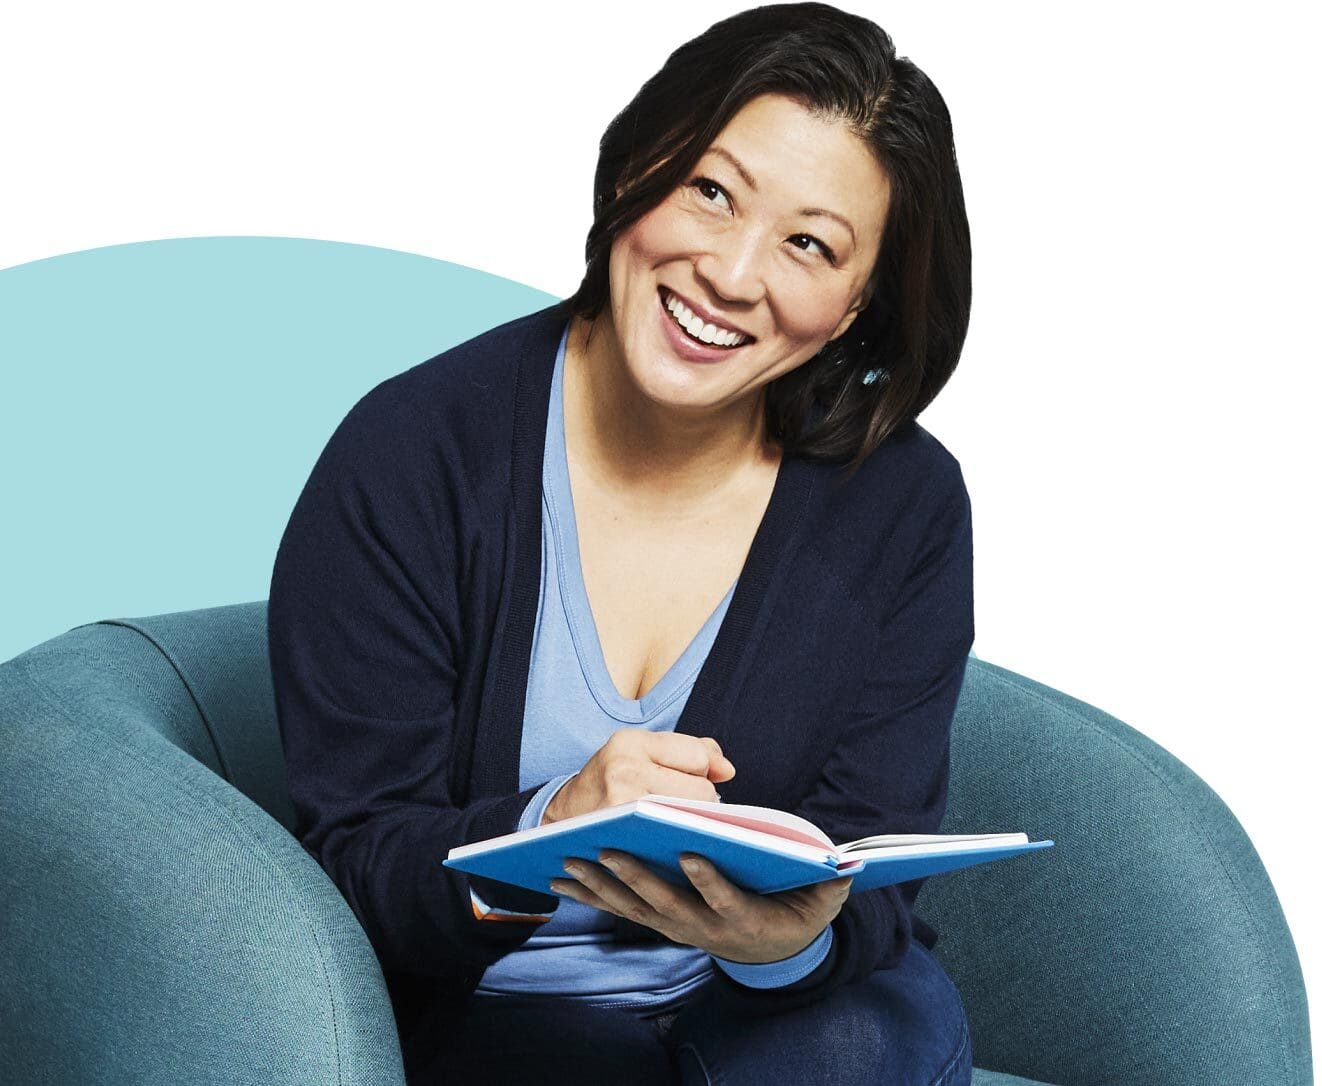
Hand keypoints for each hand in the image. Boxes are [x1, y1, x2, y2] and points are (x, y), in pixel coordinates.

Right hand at [543, 730, 735, 824]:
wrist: (561, 819)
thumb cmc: (614, 781)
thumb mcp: (643, 751)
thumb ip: (692, 750)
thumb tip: (727, 771)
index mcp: (629, 741)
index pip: (698, 757)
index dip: (702, 772)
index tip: (689, 780)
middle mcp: (622, 769)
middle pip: (700, 791)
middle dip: (700, 802)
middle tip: (680, 808)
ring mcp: (619, 806)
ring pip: (690, 819)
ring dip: (692, 824)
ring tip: (675, 824)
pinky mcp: (618, 839)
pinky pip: (674, 843)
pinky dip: (679, 843)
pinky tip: (670, 843)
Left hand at [550, 850, 851, 963]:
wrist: (773, 952)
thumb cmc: (795, 912)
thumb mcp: (820, 903)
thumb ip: (830, 884)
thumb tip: (847, 865)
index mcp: (741, 917)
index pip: (724, 899)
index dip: (709, 880)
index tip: (692, 853)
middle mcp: (702, 927)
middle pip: (665, 903)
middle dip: (636, 876)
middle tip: (610, 848)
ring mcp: (675, 927)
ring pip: (633, 908)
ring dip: (601, 886)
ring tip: (572, 861)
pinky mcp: (658, 923)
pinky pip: (619, 910)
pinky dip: (590, 895)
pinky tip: (560, 879)